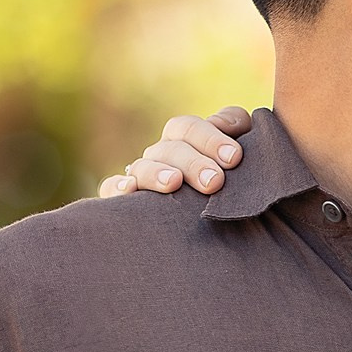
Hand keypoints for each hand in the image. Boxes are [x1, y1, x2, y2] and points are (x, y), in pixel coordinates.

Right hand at [98, 106, 251, 197]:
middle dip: (193, 162)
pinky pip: (111, 188)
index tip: (234, 158)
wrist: (225, 226)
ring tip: (174, 183)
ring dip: (157, 173)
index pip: (188, 129)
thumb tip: (227, 125)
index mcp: (185, 140)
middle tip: (215, 181)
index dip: (210, 138)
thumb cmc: (235, 182)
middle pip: (169, 149)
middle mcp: (161, 155)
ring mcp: (142, 176)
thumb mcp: (240, 153)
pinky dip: (117, 187)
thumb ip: (237, 127)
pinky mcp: (126, 200)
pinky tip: (130, 191)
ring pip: (141, 167)